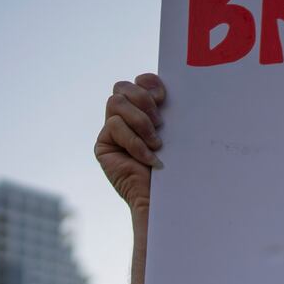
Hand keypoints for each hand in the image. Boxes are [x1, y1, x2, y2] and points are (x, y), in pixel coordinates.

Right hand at [96, 74, 166, 213]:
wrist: (169, 201)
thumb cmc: (179, 170)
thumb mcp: (177, 136)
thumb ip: (170, 112)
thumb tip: (168, 90)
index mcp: (146, 110)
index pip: (140, 82)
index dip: (149, 82)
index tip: (164, 96)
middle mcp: (126, 118)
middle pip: (122, 87)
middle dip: (142, 99)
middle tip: (160, 123)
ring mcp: (113, 131)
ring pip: (115, 102)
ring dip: (139, 121)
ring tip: (156, 143)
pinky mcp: (104, 145)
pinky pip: (113, 126)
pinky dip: (135, 141)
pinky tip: (150, 159)